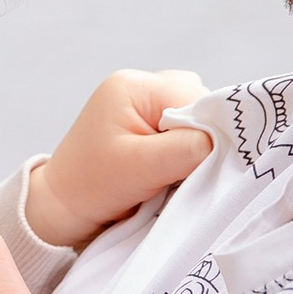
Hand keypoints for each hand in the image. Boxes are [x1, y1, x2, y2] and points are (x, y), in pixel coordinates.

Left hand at [26, 70, 212, 251]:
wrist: (61, 207)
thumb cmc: (91, 186)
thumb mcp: (140, 168)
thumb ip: (186, 149)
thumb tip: (232, 138)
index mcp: (135, 86)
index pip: (196, 98)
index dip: (212, 130)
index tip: (212, 163)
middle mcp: (143, 87)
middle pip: (200, 106)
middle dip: (203, 140)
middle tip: (189, 173)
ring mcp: (147, 104)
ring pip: (198, 121)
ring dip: (196, 149)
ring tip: (176, 175)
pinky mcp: (150, 124)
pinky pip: (187, 132)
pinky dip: (187, 154)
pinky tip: (173, 172)